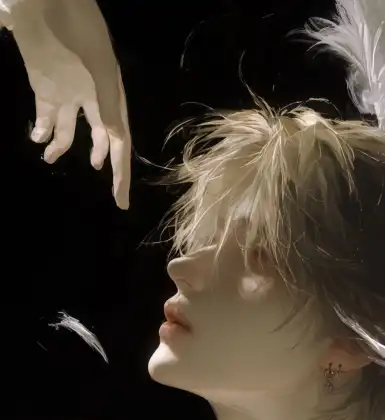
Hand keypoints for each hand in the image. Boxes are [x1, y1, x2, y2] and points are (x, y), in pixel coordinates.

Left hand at [11, 0, 130, 207]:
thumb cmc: (76, 28)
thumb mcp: (99, 66)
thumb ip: (108, 102)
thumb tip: (118, 140)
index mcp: (112, 93)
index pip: (120, 141)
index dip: (120, 172)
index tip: (120, 200)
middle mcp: (93, 97)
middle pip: (102, 140)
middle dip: (103, 164)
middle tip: (106, 193)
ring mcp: (69, 92)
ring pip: (70, 130)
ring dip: (61, 147)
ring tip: (50, 159)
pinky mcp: (45, 86)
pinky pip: (47, 117)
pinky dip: (42, 131)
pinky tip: (38, 140)